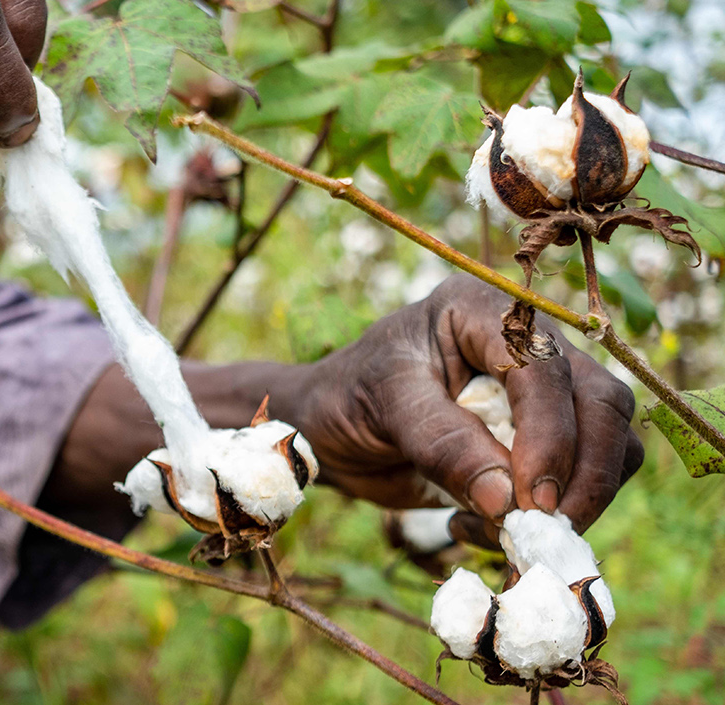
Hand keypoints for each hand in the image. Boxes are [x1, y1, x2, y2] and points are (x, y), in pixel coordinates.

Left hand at [296, 274, 642, 542]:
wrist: (330, 427)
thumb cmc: (348, 398)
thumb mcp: (384, 409)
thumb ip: (442, 445)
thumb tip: (508, 500)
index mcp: (482, 311)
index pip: (545, 367)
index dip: (549, 434)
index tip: (529, 498)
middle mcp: (529, 343)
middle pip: (601, 403)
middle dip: (582, 473)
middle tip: (538, 527)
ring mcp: (546, 392)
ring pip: (611, 441)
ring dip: (576, 499)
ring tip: (502, 531)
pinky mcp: (548, 438)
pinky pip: (587, 477)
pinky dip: (558, 513)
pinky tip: (491, 527)